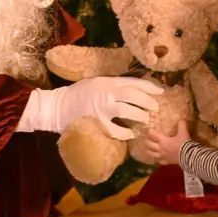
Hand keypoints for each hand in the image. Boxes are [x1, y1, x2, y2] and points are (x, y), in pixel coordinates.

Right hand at [18, 76, 162, 140]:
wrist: (58, 106)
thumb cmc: (77, 94)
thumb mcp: (95, 83)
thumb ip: (112, 85)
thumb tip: (132, 90)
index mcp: (107, 82)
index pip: (133, 82)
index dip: (149, 87)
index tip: (160, 91)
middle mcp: (106, 93)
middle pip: (134, 96)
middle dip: (147, 101)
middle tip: (155, 107)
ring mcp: (102, 109)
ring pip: (128, 111)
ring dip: (140, 115)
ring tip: (145, 119)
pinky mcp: (97, 123)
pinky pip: (116, 130)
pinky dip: (125, 133)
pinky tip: (130, 134)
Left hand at [145, 120, 191, 165]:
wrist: (189, 156)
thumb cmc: (184, 143)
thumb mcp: (183, 132)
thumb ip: (181, 125)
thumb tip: (181, 120)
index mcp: (163, 140)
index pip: (153, 134)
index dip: (150, 131)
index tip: (149, 130)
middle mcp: (160, 148)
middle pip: (149, 145)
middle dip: (147, 141)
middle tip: (147, 139)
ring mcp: (163, 156)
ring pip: (152, 154)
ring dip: (149, 151)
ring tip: (149, 149)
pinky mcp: (167, 162)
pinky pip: (160, 161)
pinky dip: (158, 159)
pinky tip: (158, 158)